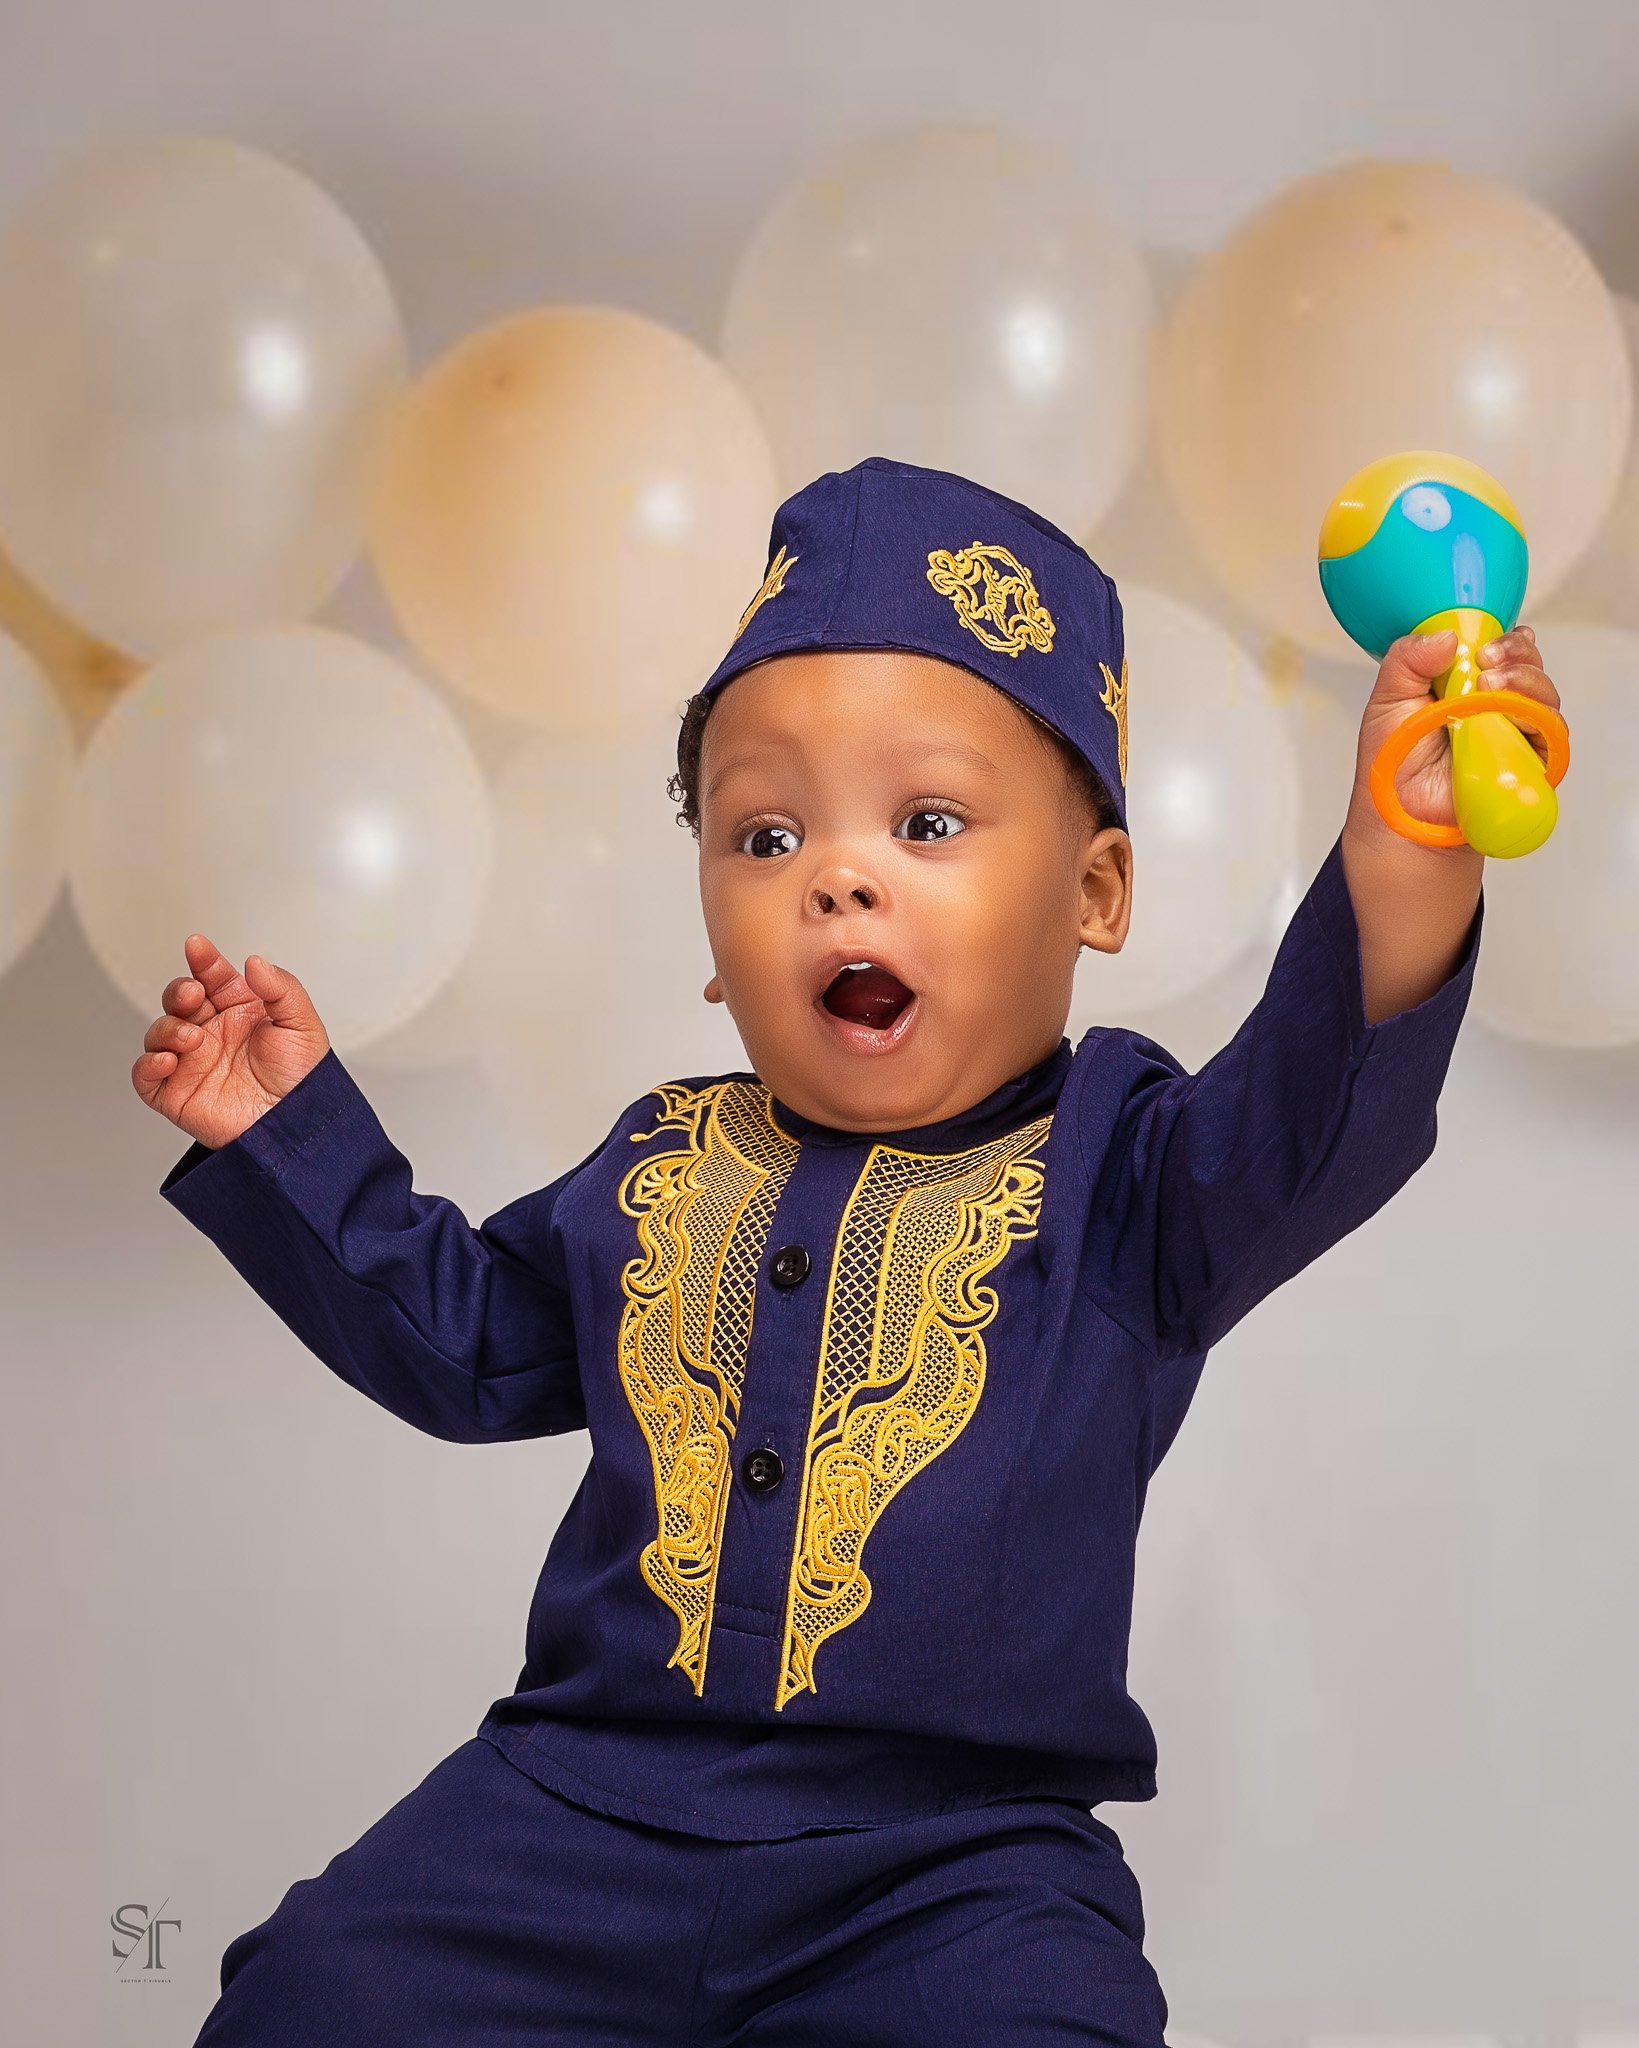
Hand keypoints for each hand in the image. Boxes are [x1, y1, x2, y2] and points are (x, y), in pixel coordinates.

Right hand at [132, 938, 331, 1149]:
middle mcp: (212, 1033)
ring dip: (167, 1028)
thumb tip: (254, 962)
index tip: (197, 946)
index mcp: (239, 1012)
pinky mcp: (176, 1093)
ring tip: (193, 1038)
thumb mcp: (302, 1025)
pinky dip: (148, 1064)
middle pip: (179, 999)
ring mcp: (192, 1062)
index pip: (213, 977)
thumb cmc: (302, 1080)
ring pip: (159, 1032)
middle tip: (193, 994)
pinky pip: (146, 1075)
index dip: (203, 960)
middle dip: (180, 990)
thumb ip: (281, 988)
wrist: (296, 1126)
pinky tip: (168, 1059)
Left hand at [1352, 621, 1563, 838]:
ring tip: (1489, 685)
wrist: (1399, 816)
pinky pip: (1549, 733)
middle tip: (1488, 659)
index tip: (1485, 641)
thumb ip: (1407, 660)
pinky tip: (1510, 712)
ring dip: (1524, 680)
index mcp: (1465, 683)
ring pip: (1543, 694)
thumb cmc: (1393, 763)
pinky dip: (1535, 715)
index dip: (1503, 638)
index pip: (1499, 649)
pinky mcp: (1529, 761)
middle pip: (1528, 666)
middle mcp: (1495, 705)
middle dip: (1516, 654)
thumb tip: (1448, 636)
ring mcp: (1514, 732)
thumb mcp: (1388, 700)